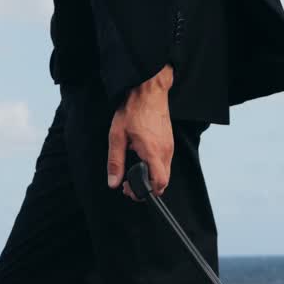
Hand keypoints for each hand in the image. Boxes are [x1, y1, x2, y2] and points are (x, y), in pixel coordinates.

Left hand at [107, 65, 173, 200]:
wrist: (148, 91)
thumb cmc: (134, 109)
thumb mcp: (117, 136)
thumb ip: (115, 162)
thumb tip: (113, 182)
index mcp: (152, 151)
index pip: (159, 183)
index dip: (146, 192)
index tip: (131, 189)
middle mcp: (165, 151)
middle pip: (163, 182)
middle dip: (147, 188)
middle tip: (129, 184)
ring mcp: (170, 147)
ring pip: (165, 173)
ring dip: (150, 178)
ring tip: (134, 171)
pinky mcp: (170, 143)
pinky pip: (165, 162)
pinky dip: (154, 168)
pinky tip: (141, 159)